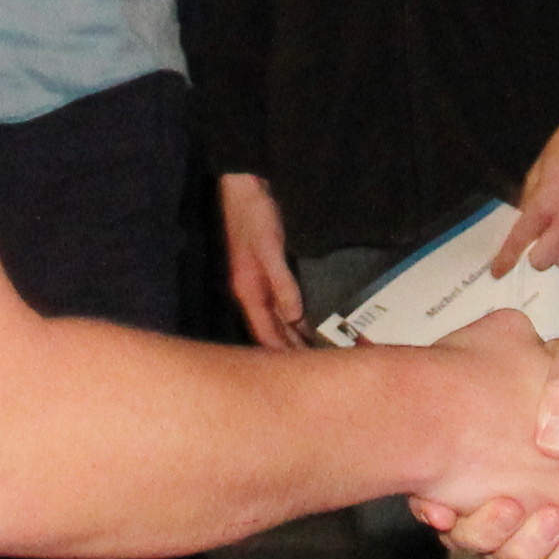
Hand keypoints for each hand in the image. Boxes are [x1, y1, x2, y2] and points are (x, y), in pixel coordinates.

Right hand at [217, 171, 309, 350]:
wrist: (244, 185)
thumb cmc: (254, 214)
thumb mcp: (269, 246)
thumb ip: (281, 281)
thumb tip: (295, 316)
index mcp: (248, 290)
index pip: (265, 334)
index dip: (281, 354)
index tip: (301, 373)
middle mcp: (250, 291)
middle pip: (270, 330)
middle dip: (288, 350)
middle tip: (315, 368)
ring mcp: (256, 281)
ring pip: (274, 318)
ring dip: (290, 335)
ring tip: (311, 353)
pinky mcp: (264, 270)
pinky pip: (278, 303)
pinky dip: (290, 317)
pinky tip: (301, 322)